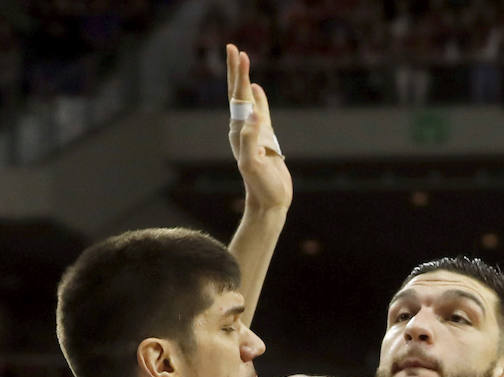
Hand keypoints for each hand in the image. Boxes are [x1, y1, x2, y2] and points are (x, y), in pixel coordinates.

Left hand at [226, 44, 292, 212]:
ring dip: (245, 80)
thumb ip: (250, 139)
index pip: (237, 97)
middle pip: (238, 94)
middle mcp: (243, 129)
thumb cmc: (261, 186)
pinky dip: (259, 99)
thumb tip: (254, 114)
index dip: (239, 75)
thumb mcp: (252, 164)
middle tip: (234, 48)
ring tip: (243, 60)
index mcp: (239, 131)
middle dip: (237, 71)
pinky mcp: (265, 139)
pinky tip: (257, 89)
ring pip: (248, 100)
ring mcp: (254, 133)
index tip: (240, 54)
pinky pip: (261, 113)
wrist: (269, 202)